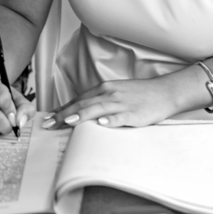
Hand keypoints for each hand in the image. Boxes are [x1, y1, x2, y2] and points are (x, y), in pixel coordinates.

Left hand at [42, 77, 177, 129]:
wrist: (164, 92)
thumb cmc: (139, 95)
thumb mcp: (116, 94)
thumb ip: (99, 102)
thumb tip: (81, 112)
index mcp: (104, 89)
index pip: (79, 100)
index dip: (62, 109)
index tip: (48, 118)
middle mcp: (110, 94)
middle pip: (83, 104)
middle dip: (64, 115)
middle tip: (49, 124)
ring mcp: (122, 103)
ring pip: (98, 109)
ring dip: (82, 115)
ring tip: (67, 122)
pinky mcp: (134, 113)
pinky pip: (120, 116)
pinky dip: (111, 120)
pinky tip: (102, 124)